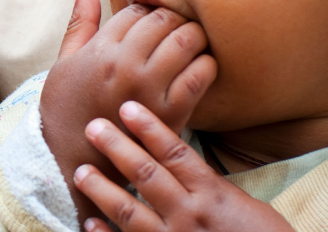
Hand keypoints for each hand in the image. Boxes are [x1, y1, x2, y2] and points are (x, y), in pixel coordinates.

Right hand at [41, 0, 216, 219]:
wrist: (73, 160)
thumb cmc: (68, 107)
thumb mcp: (64, 62)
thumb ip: (81, 23)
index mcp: (100, 50)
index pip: (138, 10)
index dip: (146, 12)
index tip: (148, 23)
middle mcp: (126, 66)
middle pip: (166, 19)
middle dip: (172, 19)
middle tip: (172, 30)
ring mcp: (150, 89)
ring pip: (188, 40)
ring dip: (193, 37)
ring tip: (187, 45)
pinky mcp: (172, 113)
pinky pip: (202, 75)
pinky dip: (206, 65)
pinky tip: (196, 69)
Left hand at [73, 101, 293, 231]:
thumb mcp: (246, 206)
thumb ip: (212, 186)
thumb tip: (182, 164)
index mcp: (213, 195)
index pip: (175, 153)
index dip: (149, 128)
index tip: (126, 107)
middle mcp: (192, 215)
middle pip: (147, 175)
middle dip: (117, 149)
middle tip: (92, 126)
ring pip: (132, 213)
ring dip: (103, 190)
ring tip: (80, 171)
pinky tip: (89, 224)